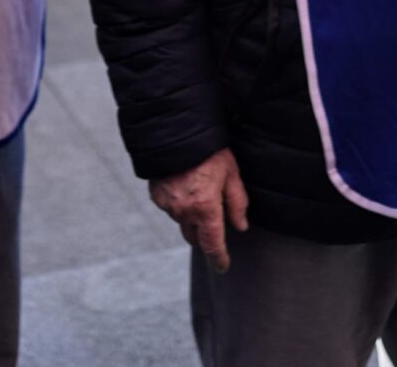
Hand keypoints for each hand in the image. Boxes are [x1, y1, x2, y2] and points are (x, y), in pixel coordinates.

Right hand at [149, 149, 250, 271]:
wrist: (176, 130)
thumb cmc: (210, 150)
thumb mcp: (231, 173)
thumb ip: (237, 202)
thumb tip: (241, 226)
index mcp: (205, 208)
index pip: (212, 244)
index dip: (218, 258)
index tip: (222, 266)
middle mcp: (183, 211)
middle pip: (195, 237)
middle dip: (205, 236)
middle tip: (215, 223)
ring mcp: (167, 204)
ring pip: (182, 222)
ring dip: (191, 217)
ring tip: (200, 192)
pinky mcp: (156, 195)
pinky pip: (170, 208)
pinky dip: (179, 204)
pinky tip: (186, 185)